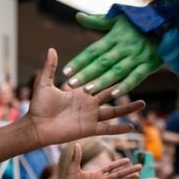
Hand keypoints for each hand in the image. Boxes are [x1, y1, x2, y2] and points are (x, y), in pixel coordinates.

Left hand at [27, 48, 144, 146]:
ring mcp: (89, 116)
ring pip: (113, 111)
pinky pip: (106, 129)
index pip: (99, 80)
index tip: (126, 63)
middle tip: (140, 80)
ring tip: (143, 104)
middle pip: (111, 94)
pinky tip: (132, 127)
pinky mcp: (88, 129)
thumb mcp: (44, 83)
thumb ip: (50, 67)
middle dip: (125, 88)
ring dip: (128, 108)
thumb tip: (51, 49)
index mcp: (80, 92)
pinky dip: (118, 128)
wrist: (35, 126)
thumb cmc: (38, 106)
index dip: (111, 73)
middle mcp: (88, 103)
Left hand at [59, 143, 140, 178]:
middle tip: (140, 166)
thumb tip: (76, 144)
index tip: (128, 159)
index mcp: (96, 173)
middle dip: (129, 170)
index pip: (111, 167)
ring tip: (138, 176)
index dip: (119, 164)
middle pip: (118, 175)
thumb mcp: (73, 168)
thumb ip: (76, 157)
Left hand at [62, 14, 161, 96]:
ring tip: (87, 91)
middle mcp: (124, 47)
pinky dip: (126, 85)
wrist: (169, 21)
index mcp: (115, 37)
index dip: (79, 61)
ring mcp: (137, 57)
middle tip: (70, 84)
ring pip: (116, 71)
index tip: (65, 71)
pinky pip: (136, 77)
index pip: (93, 51)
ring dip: (102, 82)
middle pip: (102, 62)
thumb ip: (97, 21)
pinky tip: (114, 94)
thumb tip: (78, 17)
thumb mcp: (118, 18)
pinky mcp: (149, 65)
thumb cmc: (138, 21)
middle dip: (86, 74)